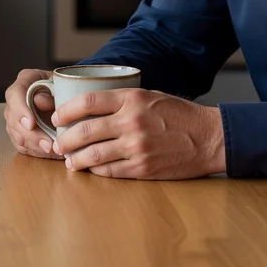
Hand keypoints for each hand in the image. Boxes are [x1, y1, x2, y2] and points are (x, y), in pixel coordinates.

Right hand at [4, 68, 63, 159]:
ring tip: (53, 151)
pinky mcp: (20, 133)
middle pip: (14, 120)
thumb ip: (50, 92)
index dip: (20, 110)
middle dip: (32, 135)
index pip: (14, 95)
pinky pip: (23, 146)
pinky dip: (37, 151)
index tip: (31, 123)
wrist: (69, 92)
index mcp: (25, 80)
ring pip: (17, 135)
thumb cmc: (66, 85)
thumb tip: (40, 101)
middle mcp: (16, 100)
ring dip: (35, 146)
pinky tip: (51, 153)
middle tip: (49, 145)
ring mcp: (16, 117)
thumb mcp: (62, 84)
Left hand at [52, 88, 226, 179]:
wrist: (209, 138)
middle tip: (57, 142)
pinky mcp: (142, 168)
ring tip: (69, 160)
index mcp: (132, 99)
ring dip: (75, 159)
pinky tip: (91, 169)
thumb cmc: (178, 114)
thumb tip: (90, 106)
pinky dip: (96, 171)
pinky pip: (110, 171)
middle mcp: (132, 122)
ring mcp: (137, 147)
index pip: (88, 101)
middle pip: (84, 131)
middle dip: (64, 138)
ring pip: (93, 155)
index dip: (66, 110)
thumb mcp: (150, 95)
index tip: (57, 116)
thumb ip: (122, 100)